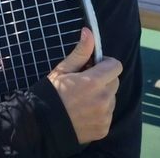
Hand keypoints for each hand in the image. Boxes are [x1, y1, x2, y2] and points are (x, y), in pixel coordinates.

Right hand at [47, 28, 121, 143]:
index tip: (93, 65)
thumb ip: (81, 52)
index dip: (106, 63)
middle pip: (115, 81)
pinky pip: (108, 114)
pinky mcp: (104, 129)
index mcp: (93, 82)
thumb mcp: (63, 69)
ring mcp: (105, 116)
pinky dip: (100, 110)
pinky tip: (84, 111)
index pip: (116, 66)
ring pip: (112, 98)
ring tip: (83, 98)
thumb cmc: (52, 92)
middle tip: (86, 82)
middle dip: (104, 78)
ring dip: (103, 94)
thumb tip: (89, 31)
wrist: (43, 125)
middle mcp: (103, 99)